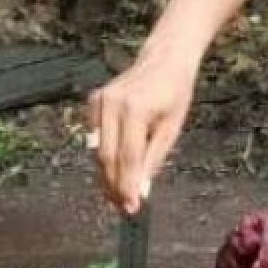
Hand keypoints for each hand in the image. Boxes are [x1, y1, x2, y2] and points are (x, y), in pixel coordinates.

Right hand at [87, 45, 198, 213]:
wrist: (164, 60)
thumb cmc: (174, 92)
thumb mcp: (171, 128)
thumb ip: (153, 159)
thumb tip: (140, 190)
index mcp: (134, 109)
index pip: (127, 157)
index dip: (127, 186)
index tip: (131, 208)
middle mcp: (111, 104)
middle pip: (107, 157)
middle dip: (114, 185)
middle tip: (123, 207)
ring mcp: (99, 101)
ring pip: (98, 150)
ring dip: (106, 175)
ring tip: (118, 195)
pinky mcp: (93, 101)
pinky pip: (94, 138)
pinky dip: (103, 156)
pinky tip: (113, 171)